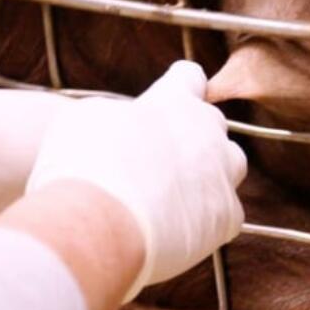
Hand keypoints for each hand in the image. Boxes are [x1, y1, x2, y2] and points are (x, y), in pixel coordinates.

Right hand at [26, 61, 246, 302]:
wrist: (99, 225)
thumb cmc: (81, 168)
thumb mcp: (81, 121)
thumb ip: (112, 115)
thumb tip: (119, 125)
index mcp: (174, 100)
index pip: (189, 78)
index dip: (178, 88)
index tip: (168, 102)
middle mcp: (208, 131)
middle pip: (211, 125)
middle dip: (190, 139)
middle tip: (154, 163)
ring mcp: (223, 174)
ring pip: (229, 167)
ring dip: (207, 176)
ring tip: (170, 197)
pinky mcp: (229, 216)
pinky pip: (225, 214)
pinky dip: (206, 221)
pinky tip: (176, 231)